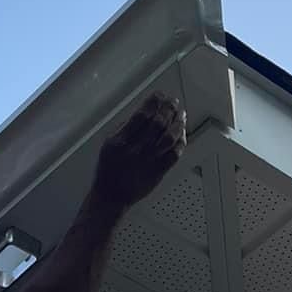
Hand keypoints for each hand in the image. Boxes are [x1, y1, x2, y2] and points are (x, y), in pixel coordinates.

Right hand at [91, 94, 186, 210]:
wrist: (112, 196)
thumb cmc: (109, 169)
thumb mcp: (109, 143)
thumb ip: (125, 127)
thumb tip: (143, 111)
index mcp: (121, 140)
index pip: (142, 115)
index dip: (153, 101)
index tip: (159, 95)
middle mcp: (136, 150)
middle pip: (158, 123)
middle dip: (168, 108)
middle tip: (173, 101)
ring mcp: (149, 161)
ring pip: (169, 137)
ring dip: (178, 123)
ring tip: (181, 114)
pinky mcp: (159, 172)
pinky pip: (174, 155)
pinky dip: (181, 142)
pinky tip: (182, 134)